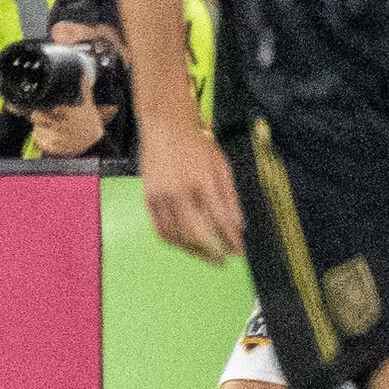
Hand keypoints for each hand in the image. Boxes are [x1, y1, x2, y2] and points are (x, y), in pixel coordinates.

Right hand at [141, 126, 244, 260]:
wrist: (165, 127)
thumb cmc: (197, 145)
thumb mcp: (222, 167)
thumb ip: (230, 198)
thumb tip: (237, 228)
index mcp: (203, 182)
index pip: (221, 221)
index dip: (231, 240)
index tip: (239, 253)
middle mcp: (180, 192)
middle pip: (197, 234)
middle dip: (213, 252)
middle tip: (223, 261)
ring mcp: (161, 197)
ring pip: (177, 236)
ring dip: (193, 251)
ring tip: (205, 255)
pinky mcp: (148, 199)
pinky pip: (160, 229)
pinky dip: (174, 242)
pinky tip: (185, 245)